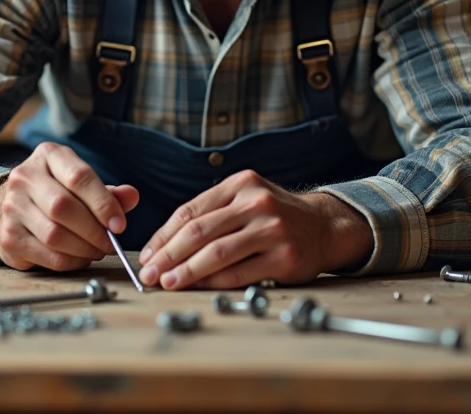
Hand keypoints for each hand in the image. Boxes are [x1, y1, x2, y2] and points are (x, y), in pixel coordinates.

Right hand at [0, 142, 138, 271]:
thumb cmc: (57, 192)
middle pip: (63, 207)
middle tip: (111, 243)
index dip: (103, 203)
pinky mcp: (8, 237)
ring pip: (54, 234)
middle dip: (94, 230)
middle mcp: (24, 177)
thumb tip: (132, 196)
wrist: (14, 206)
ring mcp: (12, 207)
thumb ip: (108, 192)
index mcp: (48, 155)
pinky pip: (47, 256)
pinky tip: (82, 258)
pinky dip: (71, 261)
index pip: (78, 176)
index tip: (120, 224)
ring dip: (84, 248)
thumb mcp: (82, 184)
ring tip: (98, 250)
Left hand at [136, 169, 372, 289]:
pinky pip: (239, 272)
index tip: (147, 255)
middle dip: (168, 255)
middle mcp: (256, 203)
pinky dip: (214, 282)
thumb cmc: (274, 217)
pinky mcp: (284, 257)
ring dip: (186, 271)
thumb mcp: (245, 200)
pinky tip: (198, 287)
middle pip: (199, 231)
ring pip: (217, 253)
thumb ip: (211, 215)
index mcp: (241, 184)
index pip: (190, 211)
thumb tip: (164, 247)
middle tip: (149, 274)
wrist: (324, 227)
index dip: (163, 236)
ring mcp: (272, 229)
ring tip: (168, 283)